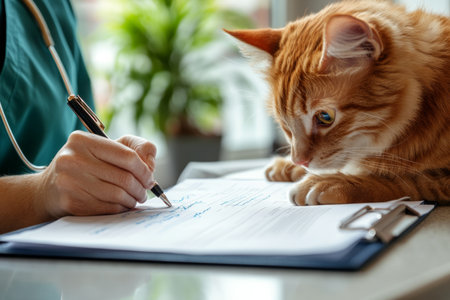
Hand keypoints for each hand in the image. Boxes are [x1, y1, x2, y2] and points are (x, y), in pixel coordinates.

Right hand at [36, 131, 156, 218]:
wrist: (47, 191)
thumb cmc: (83, 166)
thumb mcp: (103, 148)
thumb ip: (133, 147)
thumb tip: (150, 162)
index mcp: (82, 140)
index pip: (127, 156)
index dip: (144, 170)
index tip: (149, 178)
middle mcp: (72, 159)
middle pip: (124, 177)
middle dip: (141, 188)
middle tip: (145, 192)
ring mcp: (69, 181)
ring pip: (118, 195)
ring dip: (133, 200)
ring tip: (135, 199)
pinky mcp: (70, 202)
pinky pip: (108, 208)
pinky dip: (121, 209)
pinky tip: (122, 206)